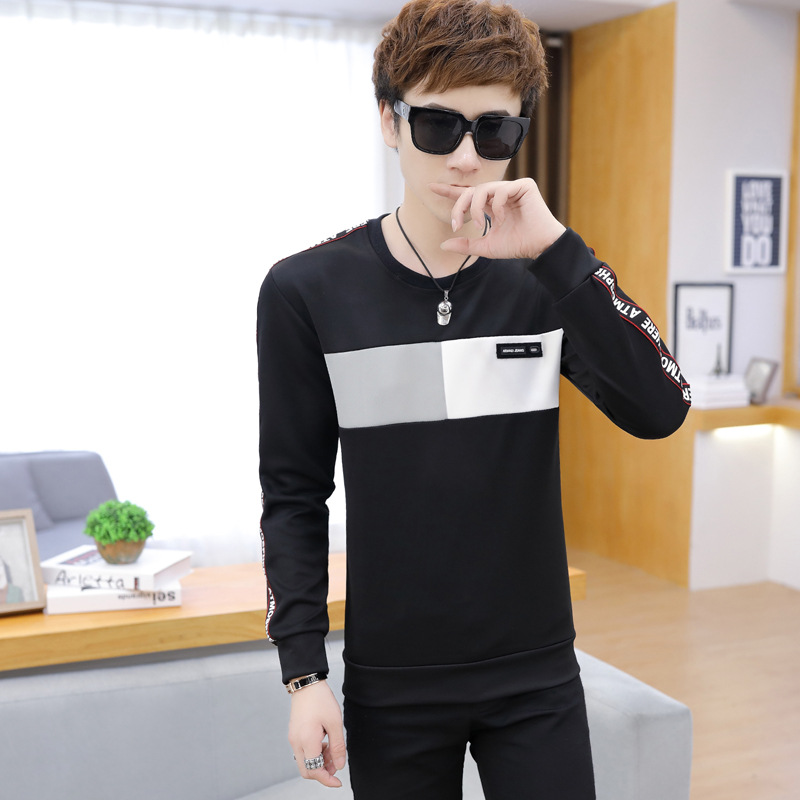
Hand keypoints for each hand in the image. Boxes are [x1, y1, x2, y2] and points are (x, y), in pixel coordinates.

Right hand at [288, 680, 346, 787]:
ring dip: (319, 762)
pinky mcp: (293, 734)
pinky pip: (302, 752)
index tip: (338, 782)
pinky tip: (324, 742)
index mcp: (307, 741)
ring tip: (332, 749)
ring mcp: (293, 738)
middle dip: (322, 772)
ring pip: (305, 762)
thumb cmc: (321, 700)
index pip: (315, 771)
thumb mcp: (335, 723)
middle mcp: (296, 743)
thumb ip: (338, 746)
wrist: (306, 684)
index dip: (327, 780)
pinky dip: (314, 753)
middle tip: (336, 762)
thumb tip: (340, 765)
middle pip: (307, 770)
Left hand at [430, 178, 565, 260]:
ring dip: (476, 208)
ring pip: (483, 189)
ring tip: (480, 225)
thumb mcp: (485, 246)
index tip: (431, 187)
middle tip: (455, 223)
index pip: (468, 195)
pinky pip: (500, 190)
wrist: (539, 247)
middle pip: (471, 191)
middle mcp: (500, 194)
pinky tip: (502, 219)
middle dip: (459, 206)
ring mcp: (512, 188)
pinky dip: (496, 206)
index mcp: (491, 205)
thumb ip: (465, 245)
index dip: (450, 191)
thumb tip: (443, 245)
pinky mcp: (524, 185)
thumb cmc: (517, 245)